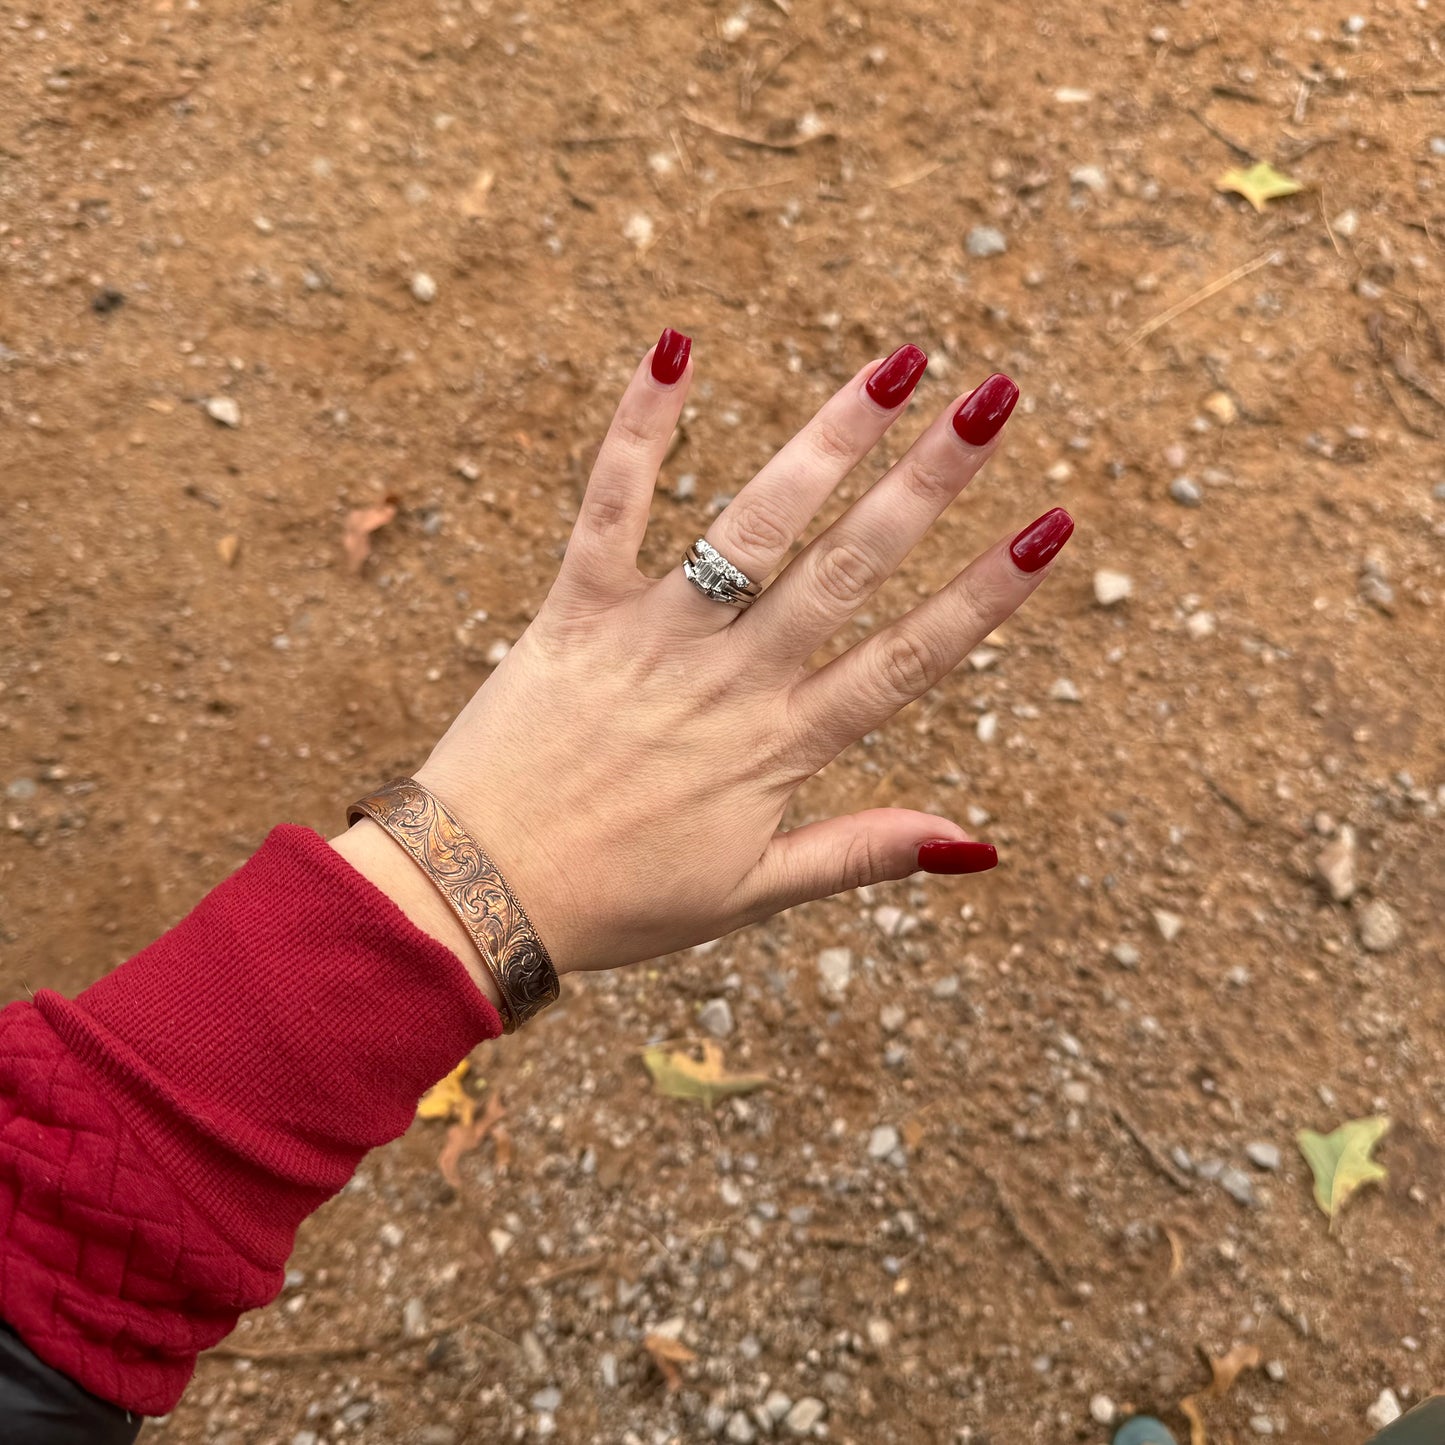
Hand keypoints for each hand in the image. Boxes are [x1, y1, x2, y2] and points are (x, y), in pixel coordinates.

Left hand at [409, 331, 1072, 977]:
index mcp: (777, 749)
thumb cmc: (614, 901)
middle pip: (848, 569)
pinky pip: (610, 505)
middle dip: (928, 484)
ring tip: (895, 365)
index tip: (1047, 526)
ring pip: (753, 526)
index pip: (906, 660)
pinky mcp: (575, 609)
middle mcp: (728, 682)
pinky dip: (640, 427)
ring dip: (827, 440)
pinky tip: (677, 347)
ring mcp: (651, 638)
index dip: (983, 595)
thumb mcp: (748, 896)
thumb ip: (861, 852)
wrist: (474, 895)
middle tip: (994, 402)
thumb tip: (979, 845)